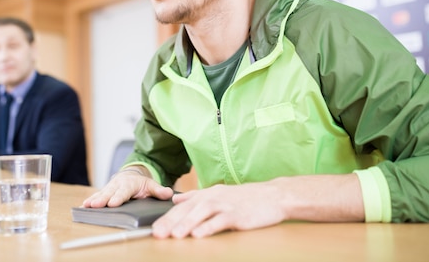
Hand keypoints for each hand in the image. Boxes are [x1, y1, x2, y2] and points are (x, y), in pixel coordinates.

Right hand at [82, 166, 173, 207]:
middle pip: (109, 193)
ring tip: (86, 206)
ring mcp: (109, 188)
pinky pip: (96, 197)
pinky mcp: (103, 192)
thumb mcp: (151, 185)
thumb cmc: (140, 183)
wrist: (130, 175)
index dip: (119, 197)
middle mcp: (117, 185)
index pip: (124, 192)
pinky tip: (82, 207)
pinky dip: (89, 201)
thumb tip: (168, 194)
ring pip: (101, 194)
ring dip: (93, 200)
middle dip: (102, 199)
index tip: (114, 203)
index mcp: (129, 184)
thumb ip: (159, 190)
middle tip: (96, 205)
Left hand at [152, 174, 364, 238]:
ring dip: (187, 224)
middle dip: (171, 222)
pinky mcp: (238, 215)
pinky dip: (209, 227)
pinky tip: (199, 235)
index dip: (168, 217)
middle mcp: (214, 197)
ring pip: (202, 213)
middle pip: (189, 210)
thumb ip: (196, 196)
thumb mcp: (219, 193)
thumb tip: (177, 199)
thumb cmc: (247, 197)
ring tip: (174, 235)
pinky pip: (221, 221)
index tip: (154, 228)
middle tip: (157, 234)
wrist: (273, 195)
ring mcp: (227, 205)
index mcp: (208, 193)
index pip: (183, 206)